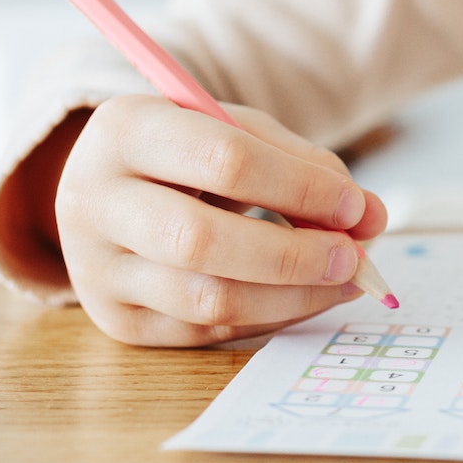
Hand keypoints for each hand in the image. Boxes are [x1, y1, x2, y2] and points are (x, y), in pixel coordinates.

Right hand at [56, 94, 388, 346]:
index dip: (299, 187)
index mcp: (124, 130)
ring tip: (343, 280)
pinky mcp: (116, 320)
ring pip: (206, 299)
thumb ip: (301, 165)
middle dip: (294, 255)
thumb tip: (369, 218)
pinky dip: (269, 317)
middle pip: (201, 241)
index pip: (223, 160)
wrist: (106, 190)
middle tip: (353, 256)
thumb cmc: (184, 155)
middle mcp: (94, 201)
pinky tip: (305, 298)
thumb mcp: (234, 132)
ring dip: (291, 296)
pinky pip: (205, 332)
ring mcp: (97, 268)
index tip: (354, 205)